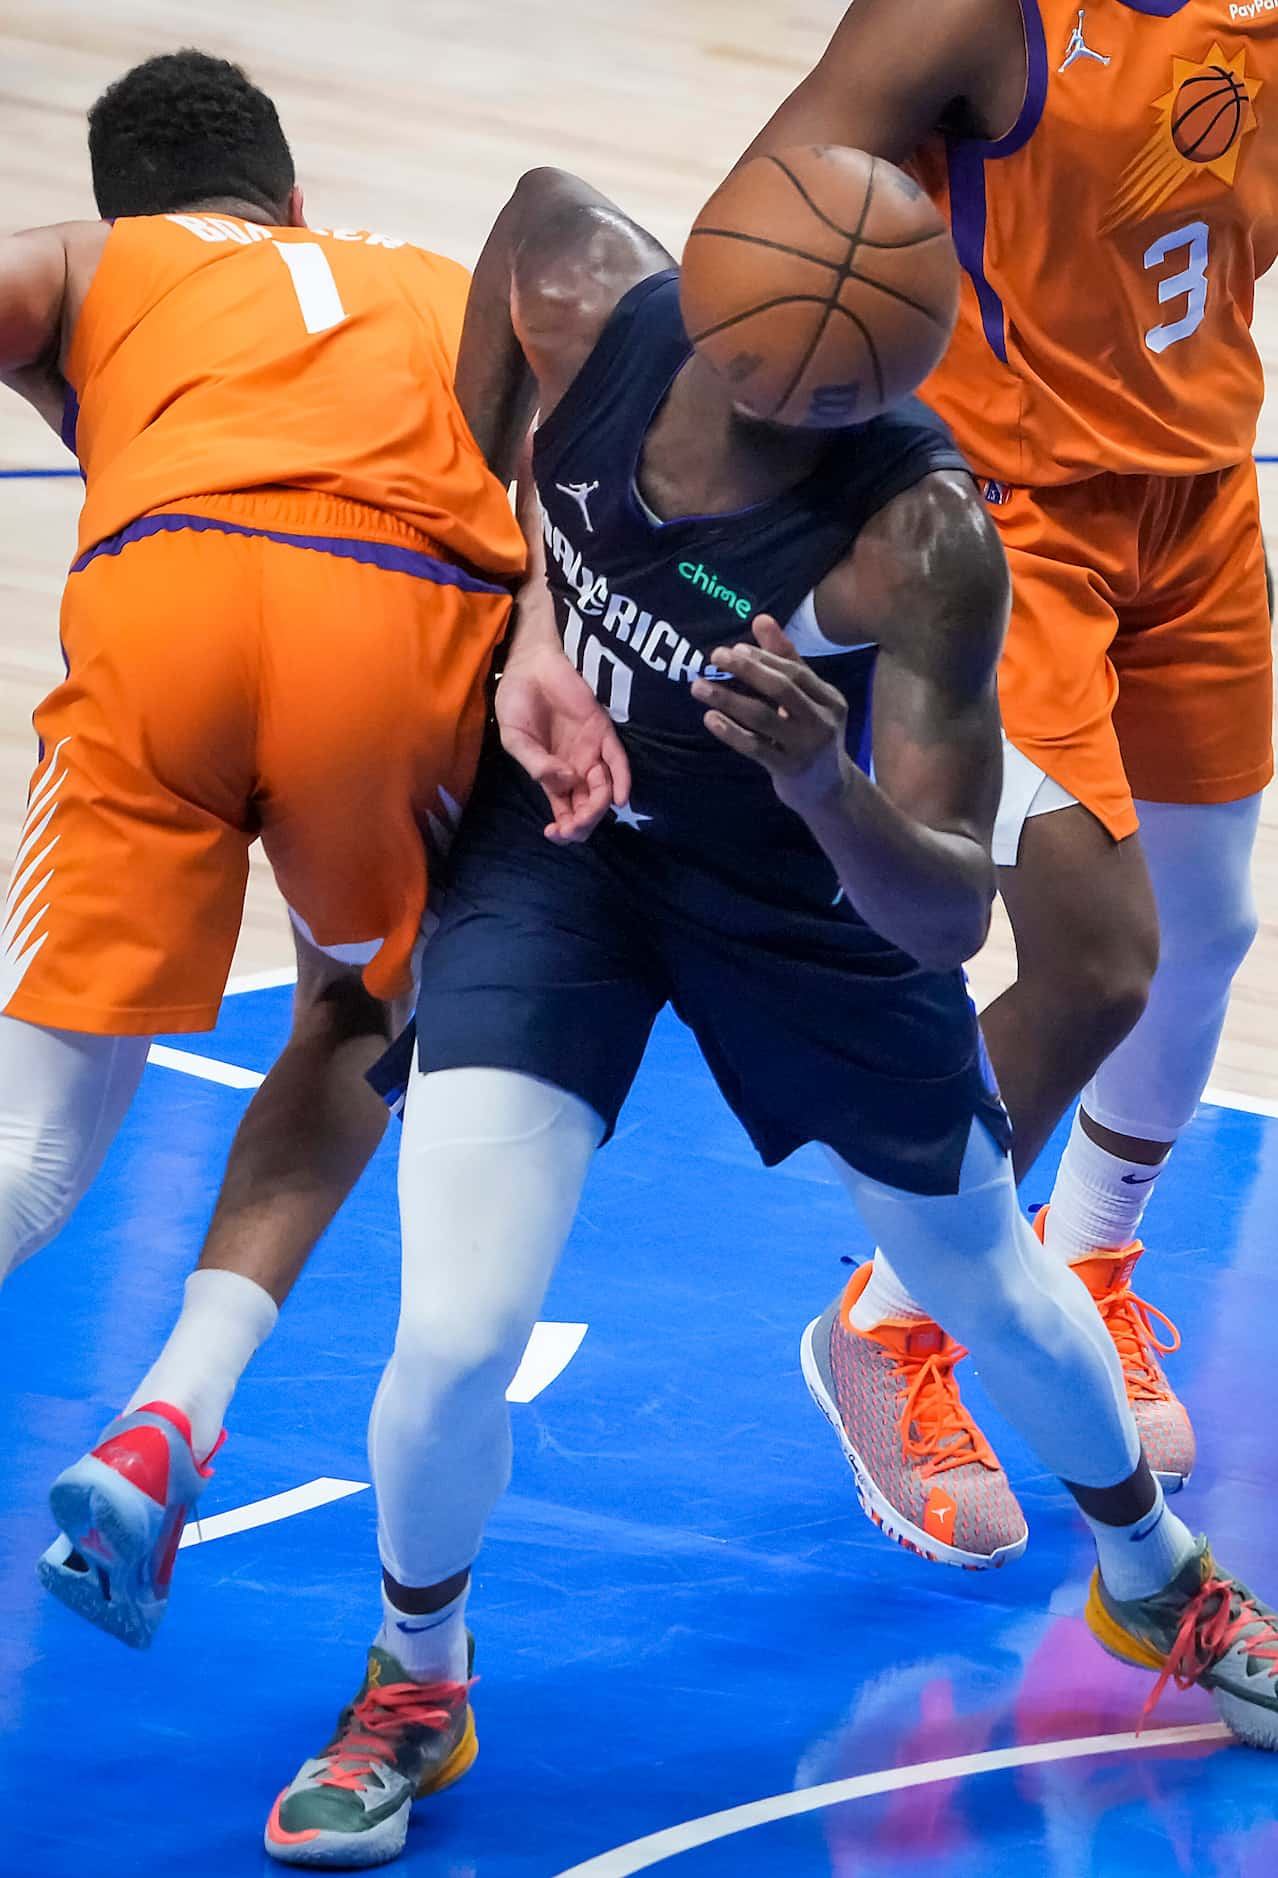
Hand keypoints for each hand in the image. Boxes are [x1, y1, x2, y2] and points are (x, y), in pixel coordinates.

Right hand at [498, 641, 631, 843]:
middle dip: (583, 824)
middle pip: (586, 808)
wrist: (530, 666)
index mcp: (551, 775)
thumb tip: (563, 782)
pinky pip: (618, 761)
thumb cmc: (516, 702)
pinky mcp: (603, 732)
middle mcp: (574, 769)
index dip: (564, 830)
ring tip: (589, 810)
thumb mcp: (514, 738)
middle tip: (573, 826)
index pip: (565, 813)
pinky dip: (622, 781)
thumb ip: (535, 763)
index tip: (554, 832)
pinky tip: (618, 798)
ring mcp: (591, 752)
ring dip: (597, 807)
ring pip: (603, 791)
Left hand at [692, 615, 852, 816]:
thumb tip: (761, 619)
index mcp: (830, 699)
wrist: (827, 791)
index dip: (763, 657)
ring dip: (728, 699)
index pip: (794, 672)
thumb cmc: (810, 735)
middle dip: (746, 670)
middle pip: (782, 689)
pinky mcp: (788, 769)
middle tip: (715, 657)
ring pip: (763, 718)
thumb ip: (785, 660)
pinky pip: (755, 747)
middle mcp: (822, 721)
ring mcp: (806, 748)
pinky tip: (710, 718)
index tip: (733, 649)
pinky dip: (731, 732)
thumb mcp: (807, 699)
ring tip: (699, 686)